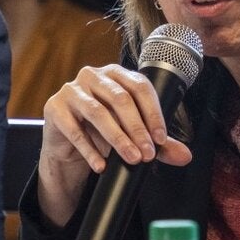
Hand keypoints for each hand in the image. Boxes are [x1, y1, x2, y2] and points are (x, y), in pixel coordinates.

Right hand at [37, 64, 193, 227]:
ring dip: (117, 138)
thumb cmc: (102, 132)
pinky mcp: (54, 108)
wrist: (67, 145)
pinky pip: (74, 129)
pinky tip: (101, 165)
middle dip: (137, 129)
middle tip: (147, 154)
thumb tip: (185, 156)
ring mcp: (71, 90)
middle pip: (120, 99)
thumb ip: (158, 143)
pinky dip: (90, 150)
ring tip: (131, 158)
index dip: (153, 113)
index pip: (140, 87)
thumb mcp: (133, 136)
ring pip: (98, 112)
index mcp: (116, 74)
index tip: (161, 139)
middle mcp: (93, 75)